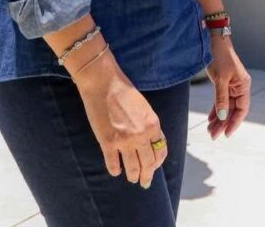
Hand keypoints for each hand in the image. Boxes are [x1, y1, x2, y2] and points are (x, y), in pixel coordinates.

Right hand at [75, 53, 165, 187]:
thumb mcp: (144, 108)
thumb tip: (150, 143)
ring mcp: (124, 141)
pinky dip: (115, 170)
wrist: (104, 83)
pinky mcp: (107, 143)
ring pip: (132, 167)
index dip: (157, 162)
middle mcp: (141, 135)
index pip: (160, 151)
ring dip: (133, 176)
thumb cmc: (124, 91)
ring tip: (132, 178)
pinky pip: (113, 164)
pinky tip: (116, 171)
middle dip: (147, 175)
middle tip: (145, 182)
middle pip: (148, 163)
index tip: (154, 167)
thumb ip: (148, 126)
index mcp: (153, 124)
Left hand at [206, 36, 250, 138]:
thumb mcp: (220, 79)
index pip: (242, 109)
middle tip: (213, 135)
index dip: (235, 122)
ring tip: (210, 131)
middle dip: (223, 123)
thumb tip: (223, 118)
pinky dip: (216, 110)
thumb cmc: (220, 56)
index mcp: (244, 85)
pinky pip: (221, 100)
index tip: (226, 134)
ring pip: (226, 107)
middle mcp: (240, 87)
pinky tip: (210, 119)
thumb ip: (221, 99)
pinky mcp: (223, 83)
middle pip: (233, 110)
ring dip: (219, 119)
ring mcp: (231, 85)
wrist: (213, 39)